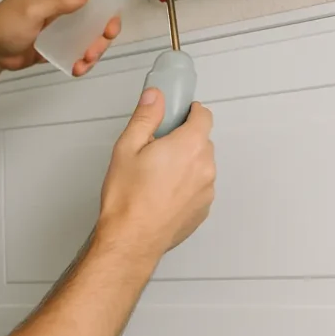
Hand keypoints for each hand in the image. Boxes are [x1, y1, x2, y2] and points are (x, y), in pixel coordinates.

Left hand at [0, 0, 120, 74]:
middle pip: (93, 15)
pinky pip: (76, 50)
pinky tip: (77, 67)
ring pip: (87, 35)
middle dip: (101, 31)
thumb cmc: (3, 25)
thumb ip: (59, 1)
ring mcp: (59, 26)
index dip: (102, 0)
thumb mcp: (31, 10)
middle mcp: (58, 5)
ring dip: (92, 49)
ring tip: (85, 60)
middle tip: (97, 46)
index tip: (109, 18)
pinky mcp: (56, 44)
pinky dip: (81, 60)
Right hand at [96, 90, 215, 261]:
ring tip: (156, 174)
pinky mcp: (203, 209)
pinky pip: (198, 187)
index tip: (178, 114)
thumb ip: (146, 116)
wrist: (132, 238)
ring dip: (185, 163)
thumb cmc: (128, 198)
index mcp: (189, 145)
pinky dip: (186, 185)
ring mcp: (207, 190)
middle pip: (202, 140)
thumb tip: (155, 97)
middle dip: (183, 139)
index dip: (190, 112)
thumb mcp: (128, 147)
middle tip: (157, 147)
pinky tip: (162, 192)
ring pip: (200, 165)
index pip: (204, 116)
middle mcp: (205, 166)